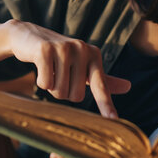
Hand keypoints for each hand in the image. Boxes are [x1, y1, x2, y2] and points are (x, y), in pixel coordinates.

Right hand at [7, 20, 130, 117]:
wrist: (28, 36)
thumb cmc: (59, 56)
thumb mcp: (83, 65)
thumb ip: (103, 78)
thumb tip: (129, 87)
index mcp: (94, 55)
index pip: (101, 85)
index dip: (106, 104)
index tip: (113, 120)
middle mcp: (82, 49)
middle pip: (75, 95)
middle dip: (64, 92)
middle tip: (58, 75)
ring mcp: (64, 48)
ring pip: (59, 91)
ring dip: (51, 87)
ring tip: (50, 70)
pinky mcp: (45, 50)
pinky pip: (45, 83)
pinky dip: (40, 81)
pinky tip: (40, 67)